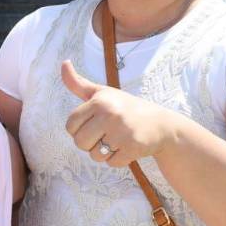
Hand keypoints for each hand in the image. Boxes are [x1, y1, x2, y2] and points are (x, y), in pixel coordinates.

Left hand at [61, 61, 180, 167]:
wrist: (161, 124)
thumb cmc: (125, 108)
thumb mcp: (102, 93)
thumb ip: (78, 83)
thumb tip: (64, 63)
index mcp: (99, 101)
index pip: (70, 125)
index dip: (79, 129)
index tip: (93, 124)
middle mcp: (110, 114)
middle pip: (80, 143)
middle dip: (90, 143)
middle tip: (106, 134)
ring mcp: (122, 131)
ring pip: (95, 155)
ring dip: (104, 153)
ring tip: (118, 140)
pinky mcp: (133, 147)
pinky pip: (111, 163)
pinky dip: (118, 159)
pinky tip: (128, 147)